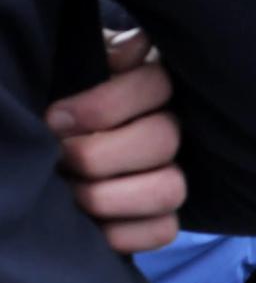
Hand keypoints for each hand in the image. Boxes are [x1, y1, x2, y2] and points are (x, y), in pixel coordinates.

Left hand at [49, 29, 185, 253]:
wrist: (54, 141)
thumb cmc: (64, 98)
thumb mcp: (77, 67)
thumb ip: (101, 57)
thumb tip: (136, 49)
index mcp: (153, 87)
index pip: (156, 86)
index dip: (105, 106)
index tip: (57, 118)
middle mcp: (173, 129)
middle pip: (163, 139)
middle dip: (99, 154)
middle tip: (60, 157)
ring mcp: (171, 176)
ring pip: (171, 188)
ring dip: (112, 196)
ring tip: (72, 193)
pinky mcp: (161, 218)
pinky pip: (164, 231)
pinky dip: (126, 233)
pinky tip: (93, 224)